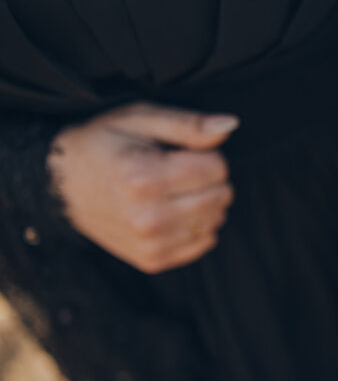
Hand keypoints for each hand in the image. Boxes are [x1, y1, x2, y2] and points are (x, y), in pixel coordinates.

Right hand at [49, 102, 239, 273]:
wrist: (63, 187)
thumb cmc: (105, 146)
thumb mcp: (140, 120)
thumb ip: (188, 124)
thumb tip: (230, 125)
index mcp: (142, 179)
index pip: (216, 168)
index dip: (204, 155)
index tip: (178, 153)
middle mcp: (147, 217)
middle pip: (221, 196)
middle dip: (207, 179)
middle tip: (174, 172)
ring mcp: (150, 244)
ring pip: (216, 220)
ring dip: (204, 203)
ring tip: (170, 191)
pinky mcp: (153, 260)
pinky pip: (205, 242)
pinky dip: (196, 225)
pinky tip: (169, 212)